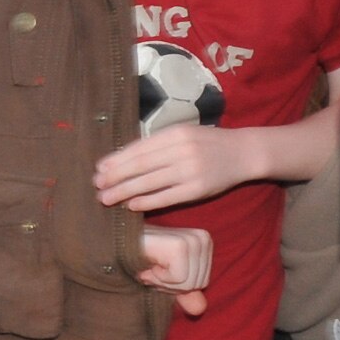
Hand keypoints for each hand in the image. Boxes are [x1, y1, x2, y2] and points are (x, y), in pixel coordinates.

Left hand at [95, 124, 254, 212]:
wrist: (242, 153)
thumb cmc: (207, 143)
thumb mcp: (183, 134)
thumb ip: (158, 144)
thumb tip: (124, 157)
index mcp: (174, 133)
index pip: (138, 148)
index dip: (116, 160)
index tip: (99, 169)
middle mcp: (181, 150)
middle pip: (140, 165)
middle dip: (115, 177)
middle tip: (96, 186)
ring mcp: (190, 170)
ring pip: (150, 182)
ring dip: (125, 191)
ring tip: (107, 198)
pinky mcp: (198, 189)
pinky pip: (167, 197)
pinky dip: (147, 201)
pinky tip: (131, 205)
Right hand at [138, 226, 213, 312]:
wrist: (116, 242)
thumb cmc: (141, 257)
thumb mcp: (167, 278)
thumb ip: (186, 292)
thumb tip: (200, 309)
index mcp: (204, 241)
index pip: (202, 283)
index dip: (178, 284)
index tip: (161, 268)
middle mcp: (203, 237)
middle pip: (198, 285)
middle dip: (171, 284)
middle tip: (153, 267)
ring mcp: (192, 240)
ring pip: (189, 284)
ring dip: (163, 281)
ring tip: (150, 265)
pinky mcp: (180, 245)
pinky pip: (179, 278)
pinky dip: (160, 277)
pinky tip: (149, 263)